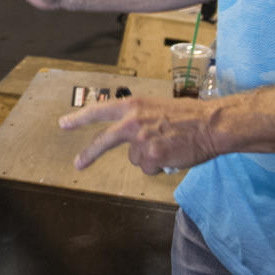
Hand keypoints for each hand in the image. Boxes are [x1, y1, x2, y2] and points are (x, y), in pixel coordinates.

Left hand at [61, 95, 220, 173]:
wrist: (211, 124)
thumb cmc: (188, 115)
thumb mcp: (155, 107)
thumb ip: (138, 118)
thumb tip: (129, 139)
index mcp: (133, 105)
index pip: (99, 110)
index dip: (80, 118)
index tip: (64, 124)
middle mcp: (132, 121)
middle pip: (103, 141)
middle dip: (88, 154)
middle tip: (77, 164)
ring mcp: (140, 140)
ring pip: (135, 159)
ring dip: (148, 157)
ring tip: (168, 146)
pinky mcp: (151, 157)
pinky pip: (148, 169)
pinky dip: (159, 166)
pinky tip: (172, 155)